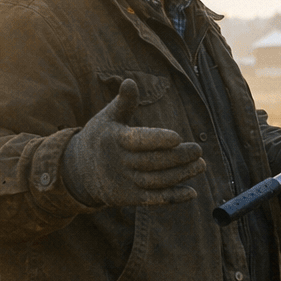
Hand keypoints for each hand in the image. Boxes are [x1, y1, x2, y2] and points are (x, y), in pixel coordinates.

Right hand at [61, 79, 204, 206]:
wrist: (79, 170)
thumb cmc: (101, 137)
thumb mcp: (108, 118)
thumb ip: (124, 102)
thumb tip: (130, 82)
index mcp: (114, 140)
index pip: (138, 140)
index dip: (157, 140)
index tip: (178, 137)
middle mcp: (119, 163)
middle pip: (152, 162)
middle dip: (178, 157)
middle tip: (198, 150)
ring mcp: (125, 182)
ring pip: (156, 181)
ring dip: (180, 175)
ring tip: (200, 165)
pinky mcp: (130, 198)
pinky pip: (154, 199)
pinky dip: (173, 197)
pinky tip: (192, 192)